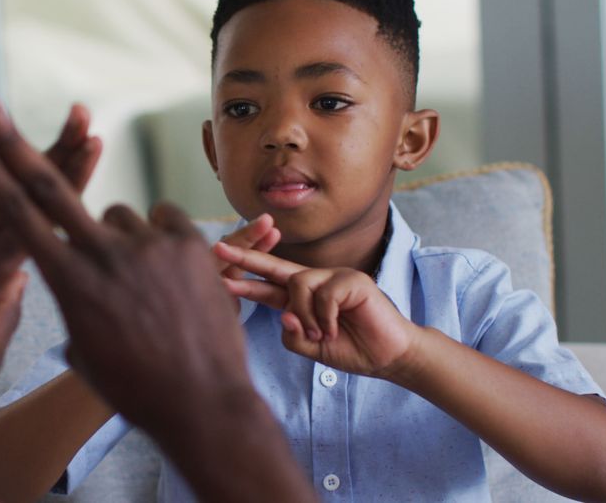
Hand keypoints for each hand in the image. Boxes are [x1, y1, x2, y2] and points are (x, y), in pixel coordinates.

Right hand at [0, 93, 316, 502]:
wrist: (203, 406)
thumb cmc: (134, 385)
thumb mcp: (85, 346)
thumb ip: (74, 296)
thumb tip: (74, 265)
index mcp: (67, 284)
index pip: (15, 215)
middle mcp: (102, 255)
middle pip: (48, 184)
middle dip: (9, 142)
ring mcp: (148, 246)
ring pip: (121, 217)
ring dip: (123, 242)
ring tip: (147, 293)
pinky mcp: (189, 243)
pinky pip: (163, 221)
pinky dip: (161, 242)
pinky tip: (173, 282)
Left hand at [0, 103, 100, 417]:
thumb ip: (6, 316)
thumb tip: (21, 280)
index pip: (34, 216)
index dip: (66, 180)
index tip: (92, 145)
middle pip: (17, 190)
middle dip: (54, 151)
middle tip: (82, 115)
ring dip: (26, 163)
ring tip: (61, 136)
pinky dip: (0, 194)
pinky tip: (19, 183)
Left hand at [214, 242, 418, 377]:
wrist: (388, 357)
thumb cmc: (352, 350)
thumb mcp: (312, 348)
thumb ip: (293, 334)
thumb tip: (283, 314)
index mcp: (302, 299)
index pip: (267, 287)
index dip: (244, 282)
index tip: (218, 277)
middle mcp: (315, 282)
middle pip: (276, 267)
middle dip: (246, 259)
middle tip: (217, 248)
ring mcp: (334, 276)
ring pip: (298, 284)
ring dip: (305, 316)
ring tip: (321, 336)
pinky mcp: (352, 278)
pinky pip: (323, 294)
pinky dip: (325, 317)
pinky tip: (335, 330)